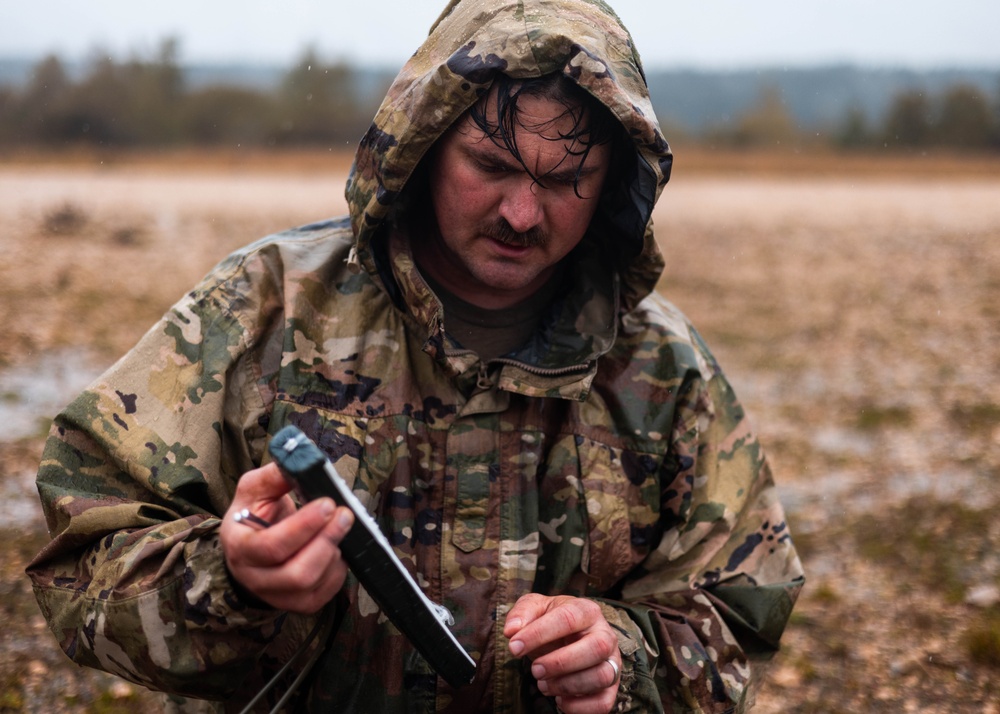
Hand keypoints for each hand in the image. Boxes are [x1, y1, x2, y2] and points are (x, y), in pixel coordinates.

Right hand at [219, 462, 354, 613]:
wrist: (252, 546)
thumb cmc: (253, 514)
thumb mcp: (255, 489)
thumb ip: (276, 476)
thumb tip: (301, 463)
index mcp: (239, 546)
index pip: (271, 546)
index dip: (304, 526)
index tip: (328, 503)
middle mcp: (254, 577)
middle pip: (296, 573)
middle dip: (326, 541)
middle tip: (345, 514)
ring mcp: (276, 595)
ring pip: (312, 584)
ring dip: (334, 553)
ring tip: (341, 527)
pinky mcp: (299, 604)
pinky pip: (325, 593)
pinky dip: (338, 570)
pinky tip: (339, 548)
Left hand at [505, 594, 620, 713]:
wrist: (572, 635)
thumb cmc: (553, 621)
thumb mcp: (536, 607)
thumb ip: (522, 613)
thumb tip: (511, 631)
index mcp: (587, 611)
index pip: (568, 619)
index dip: (539, 634)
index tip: (514, 647)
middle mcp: (606, 635)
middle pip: (596, 648)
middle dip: (560, 663)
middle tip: (535, 670)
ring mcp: (612, 662)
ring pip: (602, 676)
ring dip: (568, 685)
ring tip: (544, 685)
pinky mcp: (611, 687)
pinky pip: (603, 703)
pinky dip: (579, 707)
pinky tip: (560, 700)